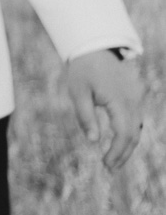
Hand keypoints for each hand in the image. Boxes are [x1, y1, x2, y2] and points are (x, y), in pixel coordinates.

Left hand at [64, 49, 143, 170]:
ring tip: (113, 160)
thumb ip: (85, 116)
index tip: (106, 165)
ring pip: (137, 128)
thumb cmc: (83, 68)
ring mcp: (137, 97)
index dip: (117, 152)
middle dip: (123, 154)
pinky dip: (129, 132)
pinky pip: (136, 118)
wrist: (95, 45)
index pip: (124, 134)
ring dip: (127, 145)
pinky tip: (118, 141)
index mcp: (120, 100)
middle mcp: (134, 100)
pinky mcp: (135, 95)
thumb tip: (93, 141)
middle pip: (134, 134)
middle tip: (109, 169)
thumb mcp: (78, 92)